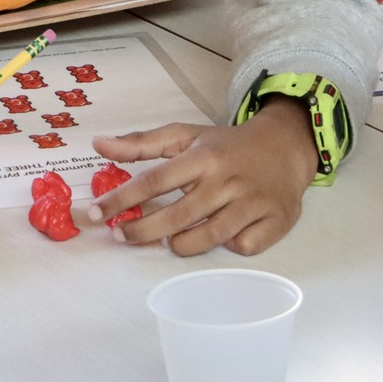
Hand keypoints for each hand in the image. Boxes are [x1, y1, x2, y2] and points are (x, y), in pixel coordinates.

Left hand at [86, 99, 318, 256]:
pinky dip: (228, 245)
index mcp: (203, 157)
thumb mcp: (186, 134)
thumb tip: (97, 144)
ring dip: (180, 244)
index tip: (96, 213)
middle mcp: (226, 180)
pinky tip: (221, 235)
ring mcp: (252, 203)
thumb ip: (141, 142)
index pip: (153, 181)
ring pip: (206, 238)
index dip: (120, 200)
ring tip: (168, 238)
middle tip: (121, 237)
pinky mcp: (274, 221)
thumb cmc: (227, 145)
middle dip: (141, 231)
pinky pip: (241, 246)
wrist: (286, 145)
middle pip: (176, 217)